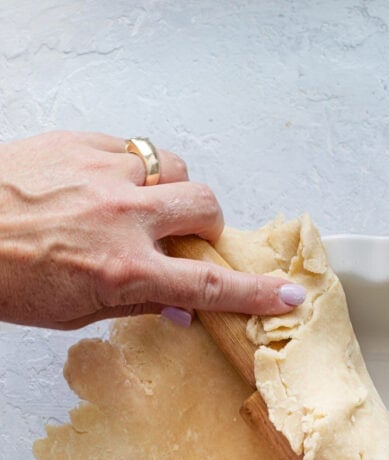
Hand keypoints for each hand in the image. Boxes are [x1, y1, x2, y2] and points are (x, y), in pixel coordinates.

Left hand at [0, 131, 305, 328]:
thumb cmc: (6, 277)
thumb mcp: (75, 312)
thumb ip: (137, 304)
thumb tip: (181, 307)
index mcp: (123, 271)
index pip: (208, 285)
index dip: (255, 293)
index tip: (287, 294)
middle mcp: (122, 218)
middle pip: (204, 205)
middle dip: (207, 224)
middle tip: (187, 238)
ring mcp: (104, 174)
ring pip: (173, 167)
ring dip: (171, 189)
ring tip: (145, 206)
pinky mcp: (82, 143)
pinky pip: (132, 148)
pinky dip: (133, 169)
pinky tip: (107, 186)